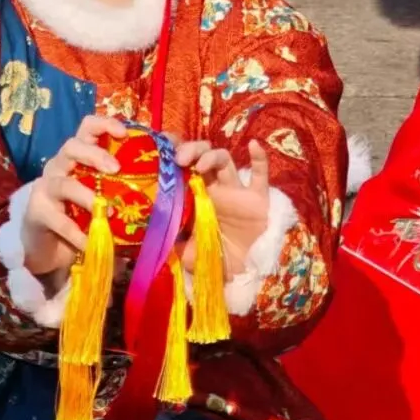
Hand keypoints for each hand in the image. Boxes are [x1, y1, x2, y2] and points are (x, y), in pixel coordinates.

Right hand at [19, 114, 127, 278]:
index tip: (124, 132)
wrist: (48, 245)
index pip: (88, 126)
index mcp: (79, 153)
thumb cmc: (84, 211)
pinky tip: (92, 241)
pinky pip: (59, 219)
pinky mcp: (37, 212)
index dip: (105, 124)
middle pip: (72, 145)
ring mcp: (46, 187)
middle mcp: (60, 164)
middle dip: (94, 154)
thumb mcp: (107, 191)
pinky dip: (77, 232)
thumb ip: (135, 177)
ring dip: (86, 195)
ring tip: (105, 211)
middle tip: (116, 168)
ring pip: (63, 181)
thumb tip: (176, 160)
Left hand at [175, 138, 270, 276]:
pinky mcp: (257, 198)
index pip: (186, 166)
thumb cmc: (215, 259)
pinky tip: (254, 146)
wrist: (244, 274)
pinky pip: (260, 174)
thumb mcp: (188, 253)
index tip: (164, 145)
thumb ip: (174, 243)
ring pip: (225, 160)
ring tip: (201, 165)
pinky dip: (259, 159)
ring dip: (213, 156)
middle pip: (204, 155)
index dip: (177, 151)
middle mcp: (215, 188)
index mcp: (197, 196)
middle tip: (180, 158)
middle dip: (192, 150)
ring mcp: (236, 191)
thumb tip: (158, 235)